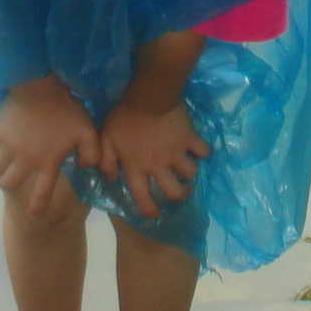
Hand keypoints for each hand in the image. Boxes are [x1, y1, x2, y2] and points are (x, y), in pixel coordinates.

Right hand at [0, 76, 100, 218]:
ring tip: (8, 156)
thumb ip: (92, 154)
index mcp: (46, 163)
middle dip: (10, 182)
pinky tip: (4, 133)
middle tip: (14, 175)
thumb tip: (89, 169)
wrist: (41, 85)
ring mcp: (8, 146)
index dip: (37, 207)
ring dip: (1, 164)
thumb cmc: (67, 109)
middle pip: (8, 183)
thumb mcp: (87, 132)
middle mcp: (24, 160)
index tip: (35, 213)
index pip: (41, 194)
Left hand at [98, 98, 210, 217]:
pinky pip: (203, 151)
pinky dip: (203, 152)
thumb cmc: (124, 117)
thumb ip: (106, 161)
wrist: (148, 97)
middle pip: (174, 191)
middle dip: (178, 194)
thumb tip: (111, 178)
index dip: (149, 209)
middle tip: (179, 190)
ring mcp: (177, 153)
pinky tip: (199, 150)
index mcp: (137, 168)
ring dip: (190, 173)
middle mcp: (159, 166)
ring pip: (191, 173)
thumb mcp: (107, 139)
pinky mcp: (190, 139)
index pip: (143, 197)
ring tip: (188, 168)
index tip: (155, 213)